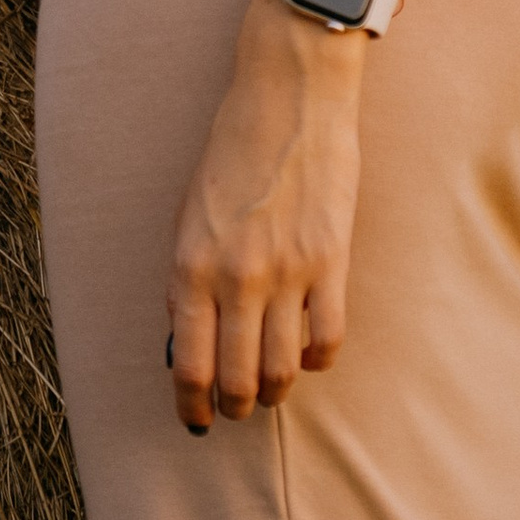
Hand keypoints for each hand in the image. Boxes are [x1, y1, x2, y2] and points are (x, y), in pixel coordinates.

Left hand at [165, 0, 360, 429]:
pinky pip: (327, 338)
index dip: (191, 404)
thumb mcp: (188, 214)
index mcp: (189, 265)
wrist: (287, 98)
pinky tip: (307, 358)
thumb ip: (188, 277)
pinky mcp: (331, 261)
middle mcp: (235, 277)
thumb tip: (189, 340)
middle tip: (234, 411)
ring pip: (281, 369)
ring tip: (267, 393)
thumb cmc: (230, 153)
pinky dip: (315, 360)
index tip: (195, 420)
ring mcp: (287, 272)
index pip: (188, 364)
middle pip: (236, 378)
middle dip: (233, 406)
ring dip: (272, 392)